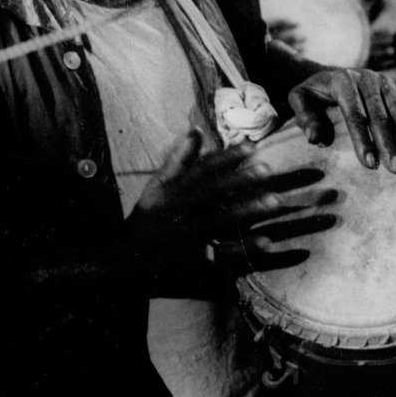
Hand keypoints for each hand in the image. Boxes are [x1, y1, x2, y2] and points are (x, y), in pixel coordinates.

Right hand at [124, 129, 335, 287]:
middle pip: (212, 191)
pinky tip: (268, 243)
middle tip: (269, 170)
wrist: (119, 265)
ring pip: (219, 220)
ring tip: (276, 202)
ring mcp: (184, 236)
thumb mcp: (155, 188)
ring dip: (248, 211)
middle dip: (240, 179)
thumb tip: (197, 131)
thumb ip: (177, 160)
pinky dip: (244, 248)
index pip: (201, 169)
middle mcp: (177, 211)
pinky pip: (221, 253)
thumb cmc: (144, 222)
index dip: (227, 157)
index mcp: (170, 191)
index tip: (253, 147)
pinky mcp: (191, 260)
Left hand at [288, 67, 395, 173]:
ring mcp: (388, 81)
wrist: (327, 73)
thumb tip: (316, 138)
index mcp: (343, 81)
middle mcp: (369, 78)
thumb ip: (304, 116)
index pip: (355, 114)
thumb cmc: (313, 94)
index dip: (362, 139)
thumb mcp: (299, 98)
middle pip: (382, 114)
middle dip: (391, 142)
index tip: (369, 164)